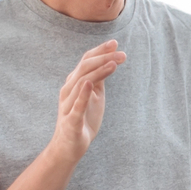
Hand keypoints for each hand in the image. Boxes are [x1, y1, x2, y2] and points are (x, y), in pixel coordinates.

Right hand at [50, 40, 125, 160]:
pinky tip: (90, 84)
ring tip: (114, 63)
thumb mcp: (95, 95)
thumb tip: (110, 60)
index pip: (86, 61)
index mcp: (75, 83)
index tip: (115, 43)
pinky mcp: (71, 120)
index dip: (100, 51)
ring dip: (98, 72)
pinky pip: (76, 105)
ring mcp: (68, 105)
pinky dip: (83, 94)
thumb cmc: (83, 118)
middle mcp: (69, 90)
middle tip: (122, 54)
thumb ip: (99, 78)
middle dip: (104, 59)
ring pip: (82, 83)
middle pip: (85, 68)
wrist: (69, 146)